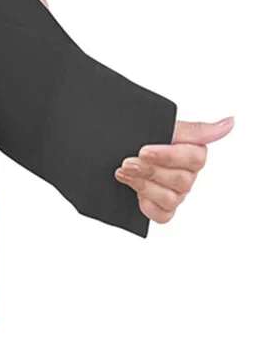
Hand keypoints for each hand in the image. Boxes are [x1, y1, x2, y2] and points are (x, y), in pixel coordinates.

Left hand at [114, 116, 233, 223]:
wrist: (109, 148)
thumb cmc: (137, 136)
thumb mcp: (162, 126)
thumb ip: (196, 129)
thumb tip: (229, 123)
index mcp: (192, 154)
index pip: (195, 159)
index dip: (168, 157)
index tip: (144, 151)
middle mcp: (187, 175)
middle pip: (183, 181)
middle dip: (150, 170)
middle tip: (128, 162)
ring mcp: (175, 193)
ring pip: (172, 198)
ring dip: (144, 185)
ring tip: (124, 172)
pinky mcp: (161, 209)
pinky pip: (162, 215)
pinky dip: (146, 204)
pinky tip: (132, 189)